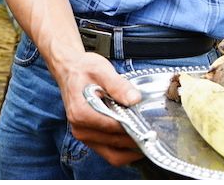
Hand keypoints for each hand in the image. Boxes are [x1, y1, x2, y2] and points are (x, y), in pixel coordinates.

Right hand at [56, 51, 144, 165]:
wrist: (69, 69)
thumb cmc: (84, 69)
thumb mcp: (102, 70)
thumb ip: (118, 86)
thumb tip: (134, 99)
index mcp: (81, 113)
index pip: (113, 128)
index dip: (133, 129)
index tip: (150, 128)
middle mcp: (80, 129)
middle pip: (114, 144)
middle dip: (135, 141)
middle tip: (154, 136)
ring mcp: (83, 135)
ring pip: (112, 154)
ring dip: (130, 150)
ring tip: (148, 139)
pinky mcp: (89, 137)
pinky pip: (108, 151)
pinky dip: (123, 150)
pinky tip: (136, 139)